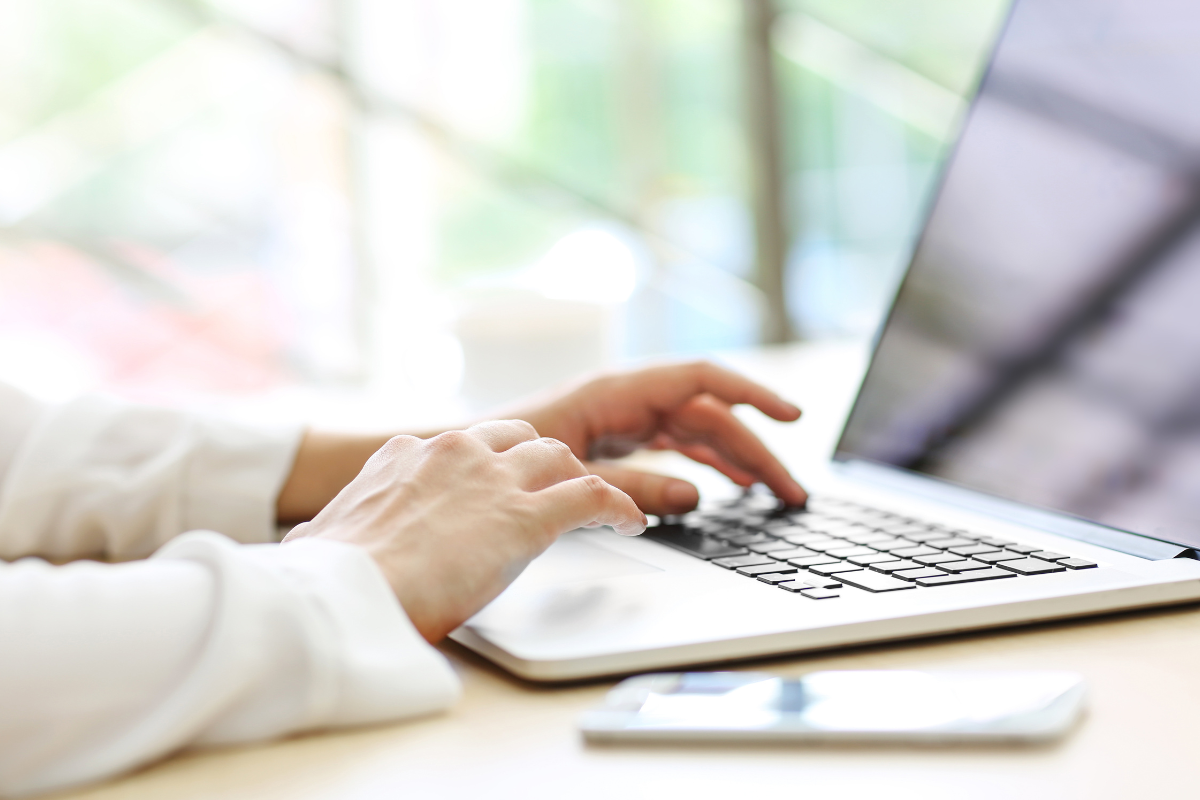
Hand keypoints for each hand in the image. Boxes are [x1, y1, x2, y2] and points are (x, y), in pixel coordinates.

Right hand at [281, 420, 644, 641]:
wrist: (341, 595)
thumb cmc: (325, 580)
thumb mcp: (316, 541)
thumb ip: (326, 533)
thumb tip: (303, 546)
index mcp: (404, 456)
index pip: (463, 446)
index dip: (488, 468)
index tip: (497, 489)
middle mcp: (454, 453)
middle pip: (520, 439)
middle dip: (542, 463)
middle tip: (554, 492)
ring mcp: (493, 480)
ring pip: (561, 458)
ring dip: (582, 481)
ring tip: (598, 508)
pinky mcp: (527, 516)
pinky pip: (593, 496)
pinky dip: (618, 507)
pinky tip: (630, 523)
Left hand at [511, 361, 806, 514]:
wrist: (458, 465)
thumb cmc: (502, 459)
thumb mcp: (570, 476)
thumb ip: (631, 486)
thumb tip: (695, 494)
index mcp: (615, 392)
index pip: (700, 381)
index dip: (750, 395)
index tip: (791, 416)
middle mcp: (625, 400)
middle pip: (707, 416)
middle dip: (754, 449)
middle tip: (792, 492)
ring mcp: (622, 420)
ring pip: (695, 433)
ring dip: (736, 460)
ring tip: (773, 493)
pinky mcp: (615, 441)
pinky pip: (674, 447)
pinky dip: (705, 463)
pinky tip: (729, 485)